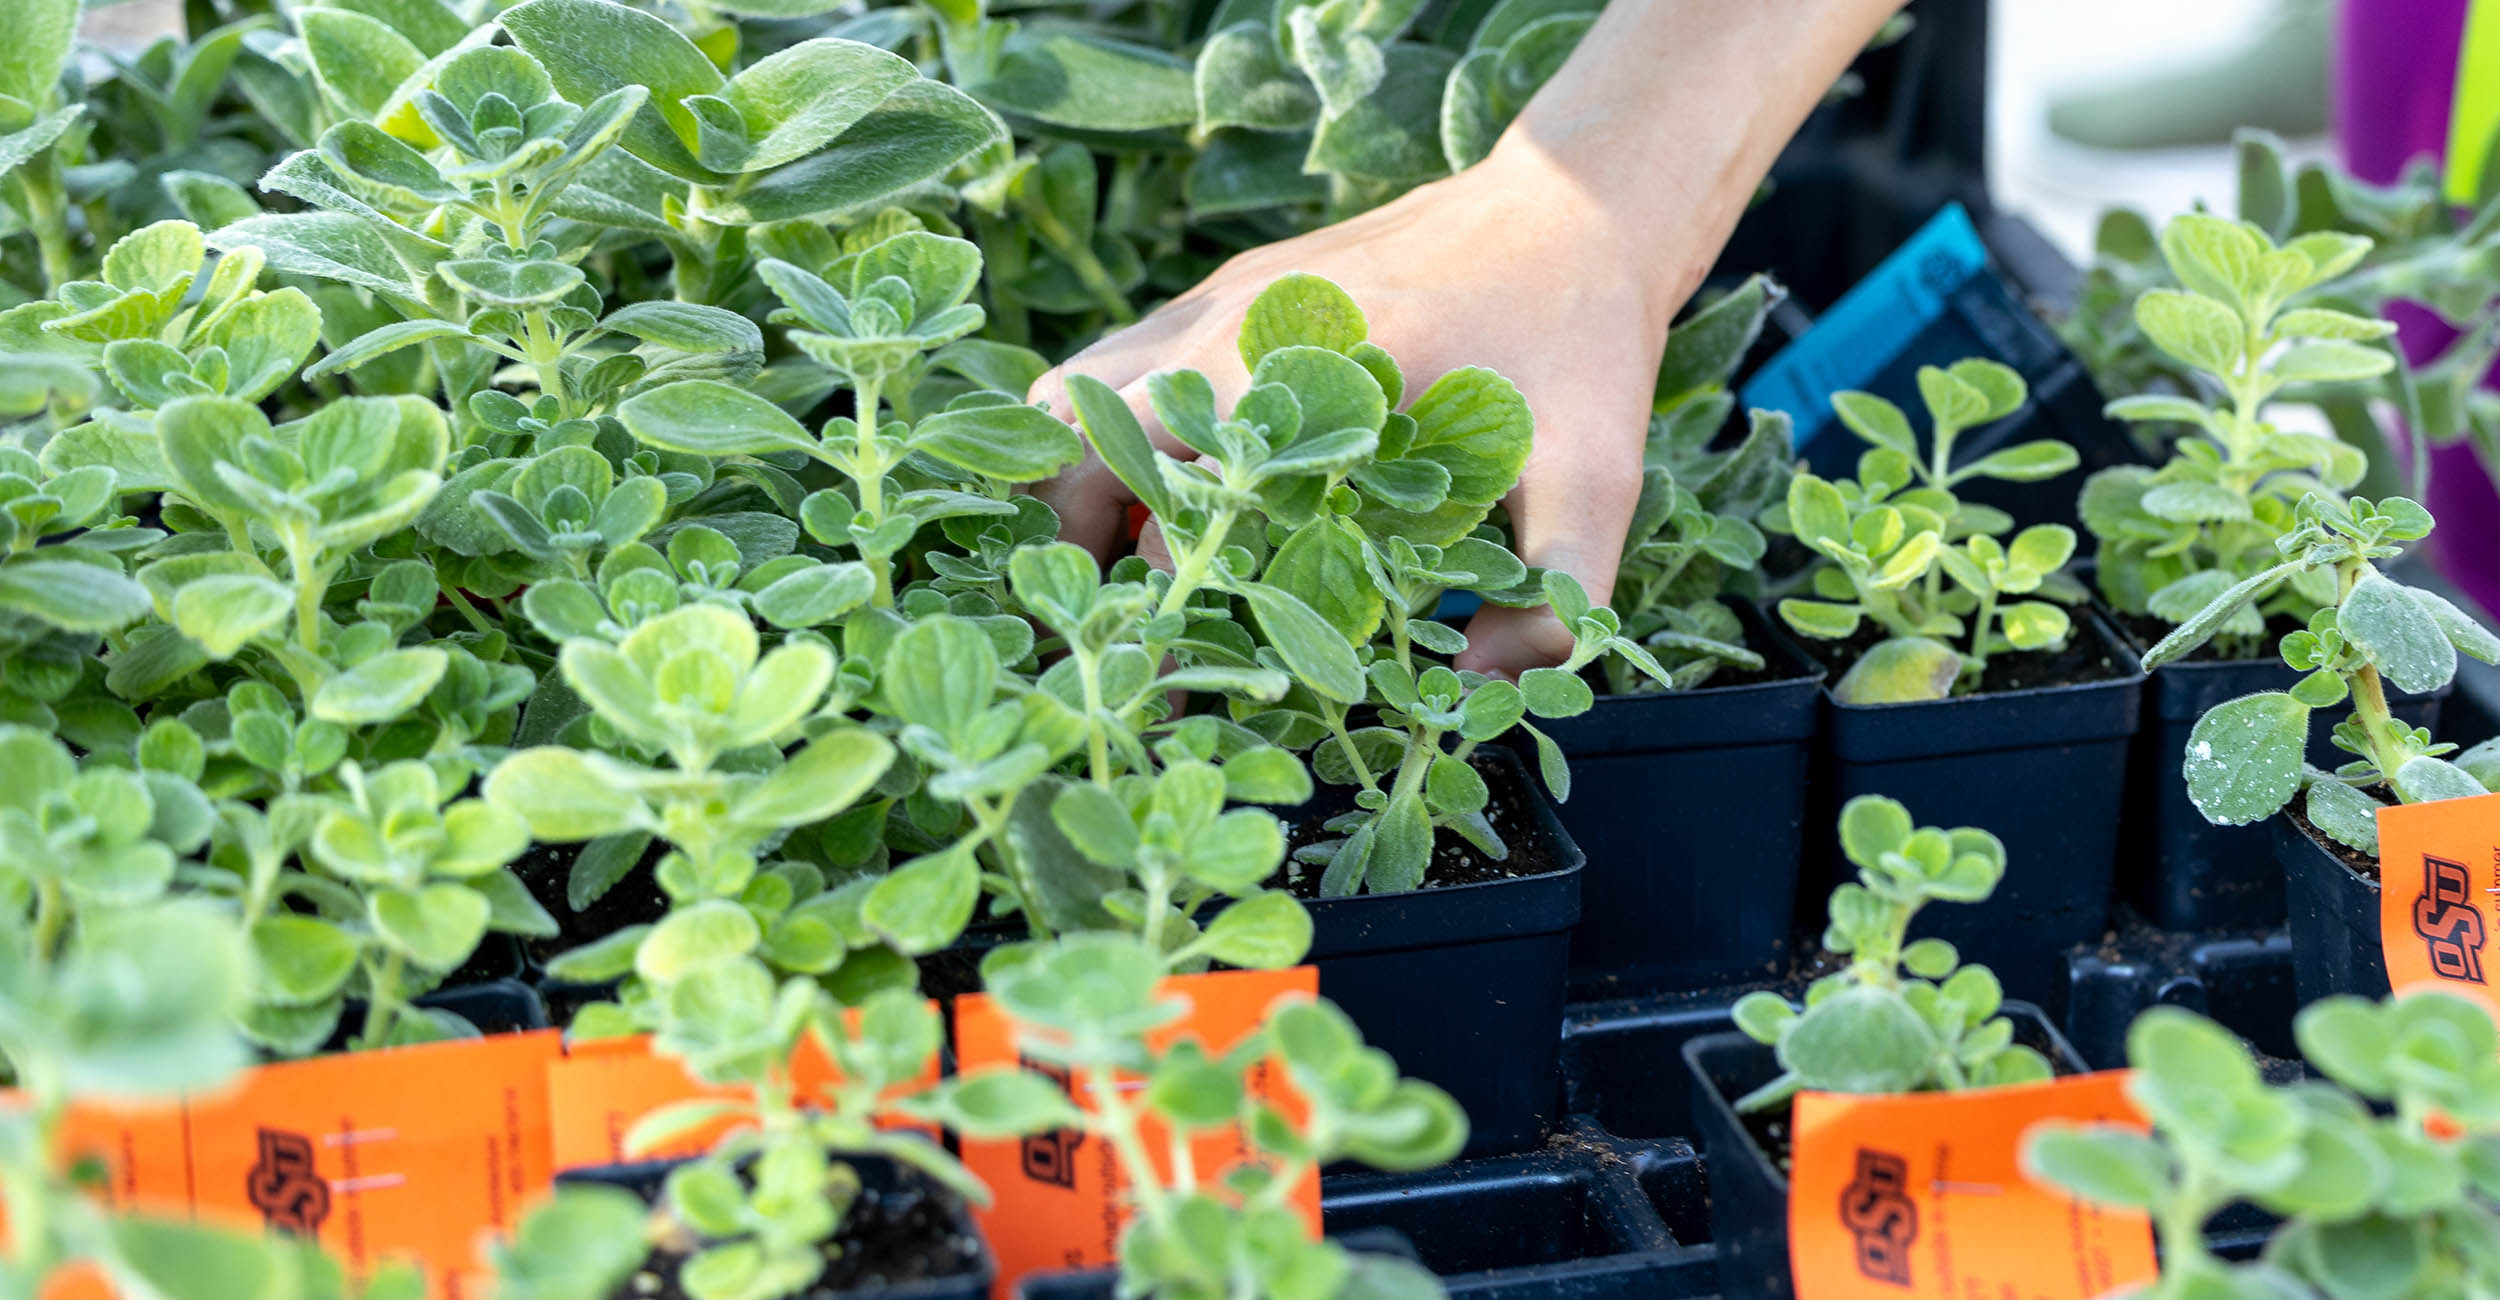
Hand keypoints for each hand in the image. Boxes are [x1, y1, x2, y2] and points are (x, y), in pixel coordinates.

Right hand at [1028, 142, 1703, 678]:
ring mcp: (1221, 298)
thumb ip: (1549, 600)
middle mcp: (1235, 328)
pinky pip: (1121, 360)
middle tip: (1112, 633)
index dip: (1157, 605)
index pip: (1167, 501)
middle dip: (1070, 547)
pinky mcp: (1232, 288)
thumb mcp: (1593, 483)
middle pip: (1073, 440)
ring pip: (1076, 392)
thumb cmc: (1581, 346)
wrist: (1575, 204)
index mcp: (1308, 380)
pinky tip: (1166, 497)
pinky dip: (1107, 431)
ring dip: (1076, 482)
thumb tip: (1480, 698)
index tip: (1167, 681)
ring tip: (1118, 570)